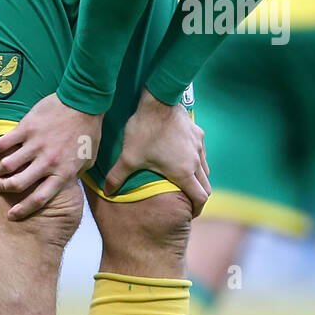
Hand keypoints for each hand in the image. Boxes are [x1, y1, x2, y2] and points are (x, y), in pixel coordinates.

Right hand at [0, 93, 101, 219]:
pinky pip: (4, 143)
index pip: (39, 199)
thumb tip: (63, 185)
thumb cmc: (88, 132)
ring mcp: (36, 145)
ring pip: (8, 165)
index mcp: (63, 173)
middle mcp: (48, 162)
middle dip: (3, 188)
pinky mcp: (27, 128)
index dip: (23, 209)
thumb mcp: (87, 160)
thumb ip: (73, 174)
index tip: (12, 214)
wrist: (84, 102)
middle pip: (18, 184)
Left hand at [105, 89, 209, 214]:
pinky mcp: (198, 134)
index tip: (190, 214)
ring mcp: (199, 147)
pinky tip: (181, 157)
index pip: (200, 198)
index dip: (197, 209)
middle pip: (206, 186)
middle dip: (198, 197)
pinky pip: (201, 153)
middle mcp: (196, 161)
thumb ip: (117, 176)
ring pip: (205, 169)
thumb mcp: (129, 157)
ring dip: (197, 178)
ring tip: (184, 181)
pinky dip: (196, 161)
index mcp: (183, 172)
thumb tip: (108, 191)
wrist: (158, 100)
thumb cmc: (145, 130)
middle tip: (187, 202)